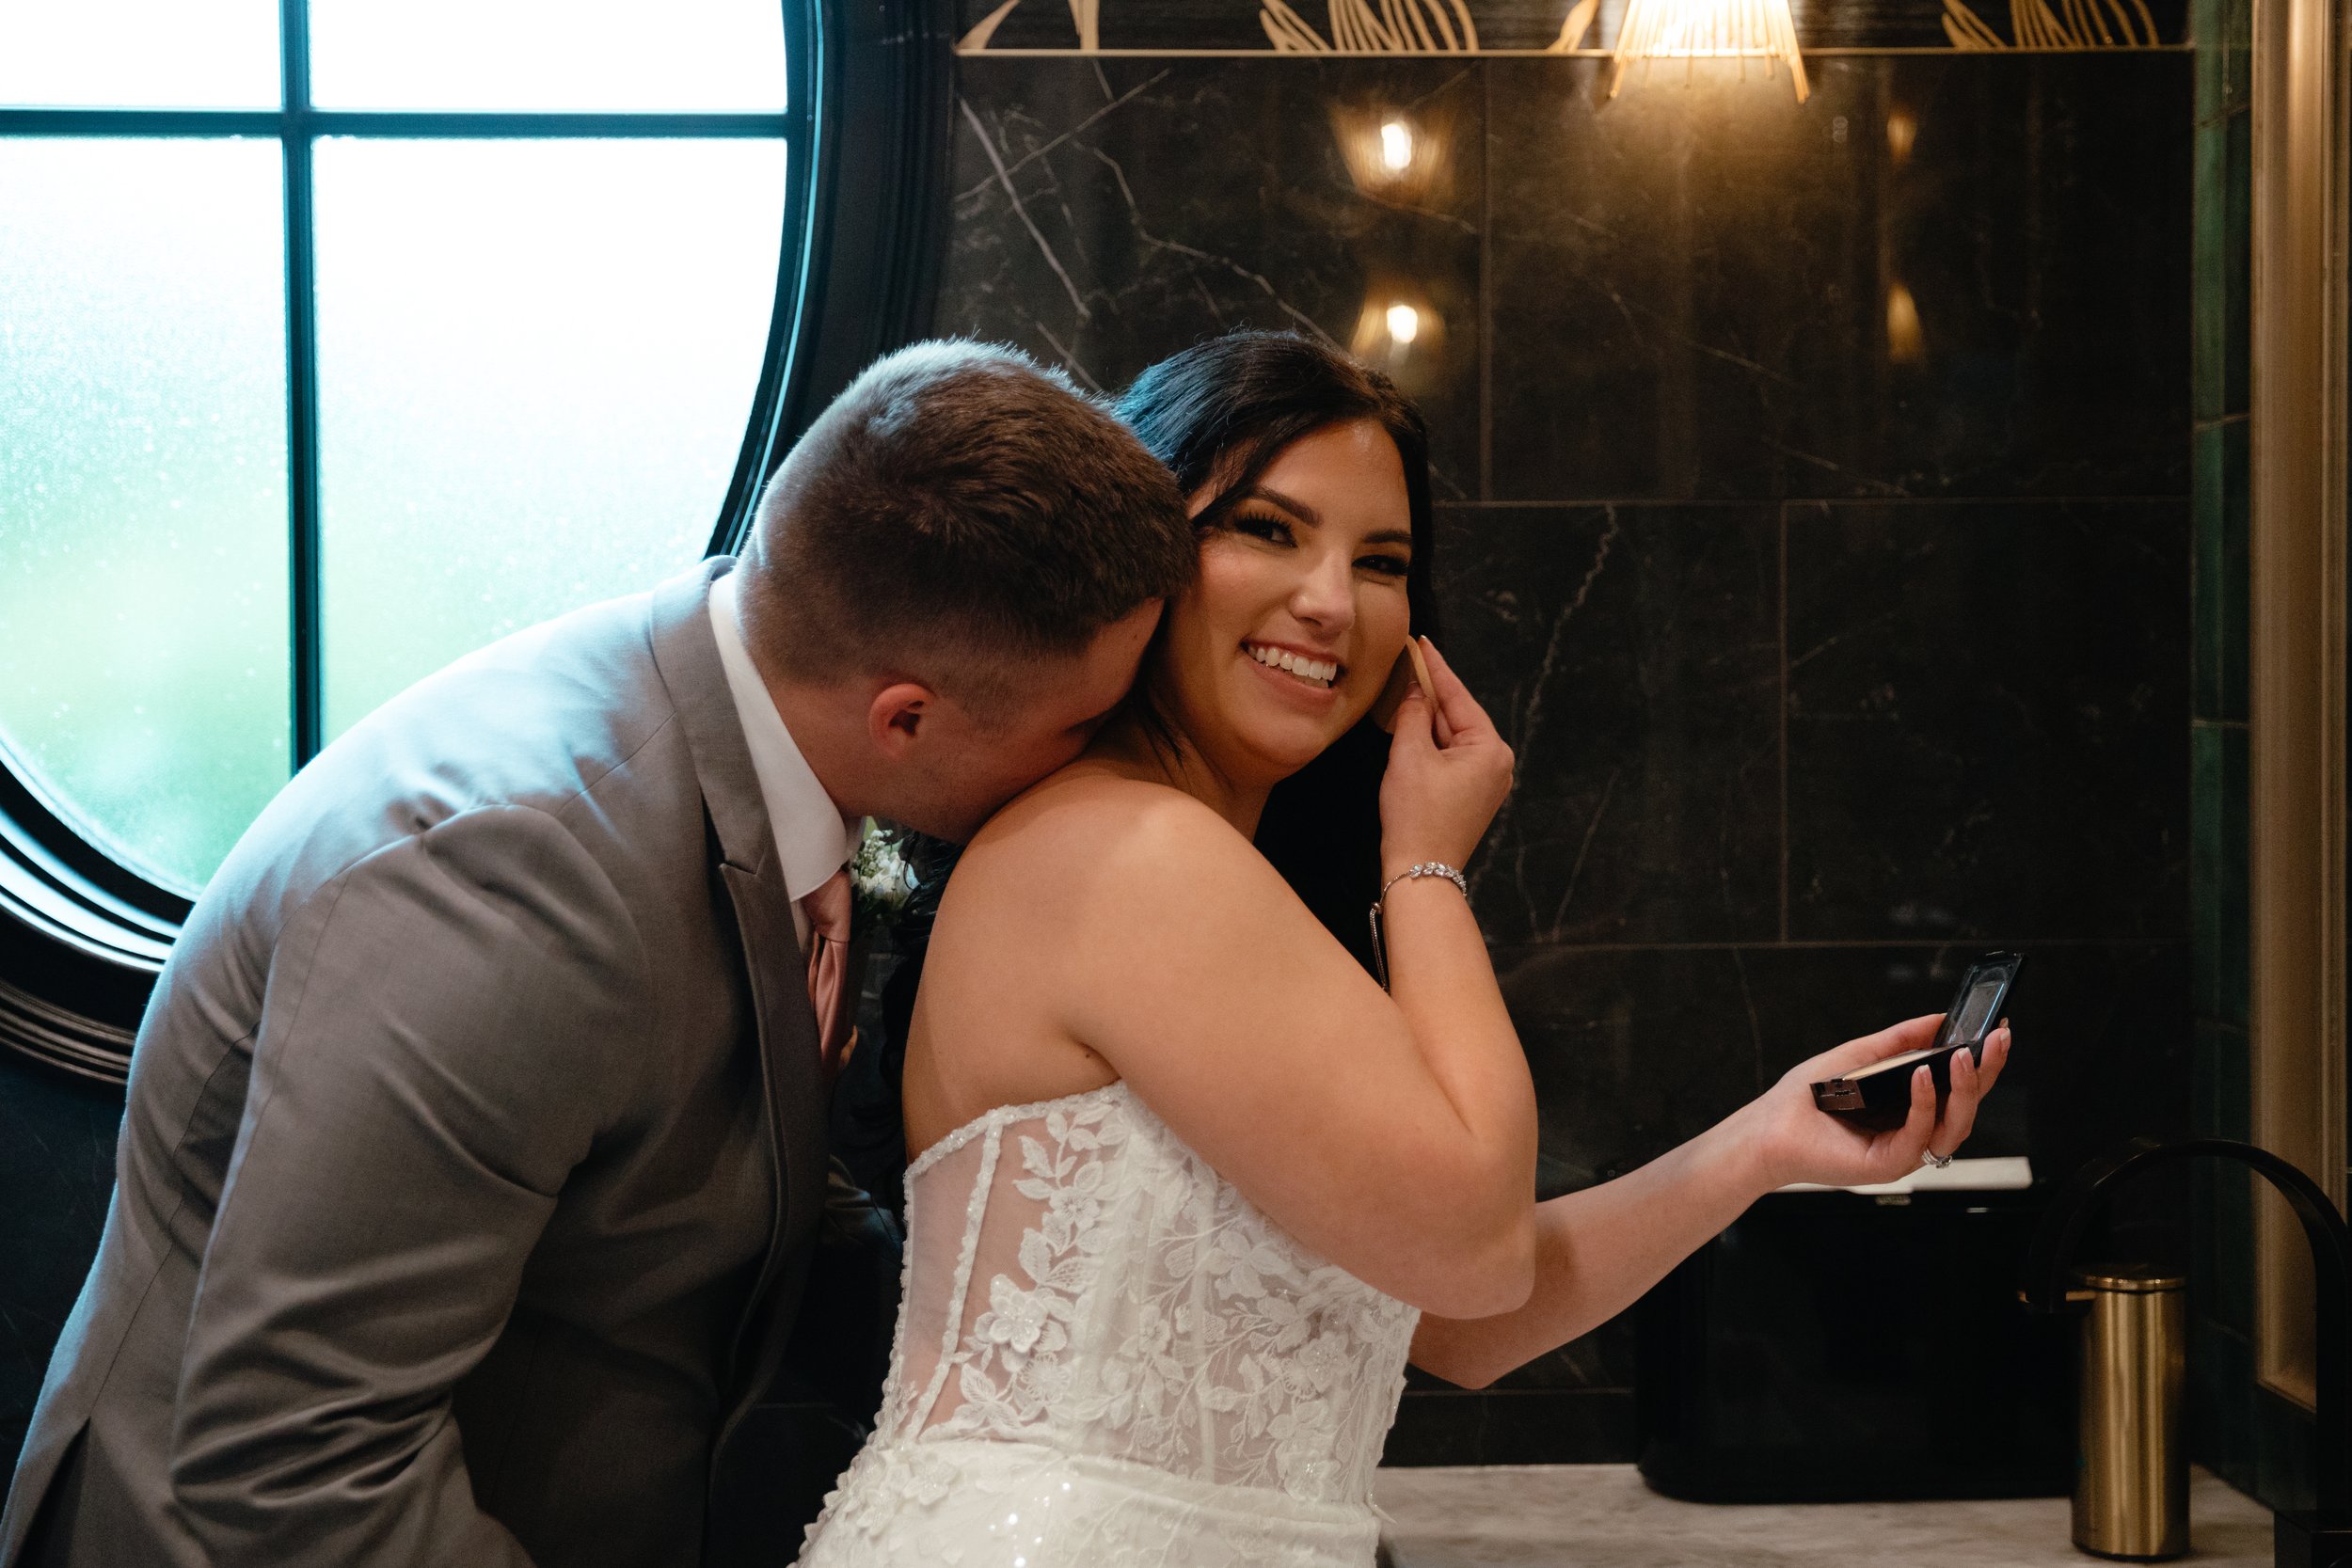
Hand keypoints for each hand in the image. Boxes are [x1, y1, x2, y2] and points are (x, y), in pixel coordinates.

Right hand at [1379, 637, 1513, 874]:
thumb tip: (1416, 690)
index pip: (1458, 696)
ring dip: (1428, 721)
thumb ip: (1413, 714)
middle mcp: (1498, 762)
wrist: (1420, 870)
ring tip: (1404, 693)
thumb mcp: (1409, 755)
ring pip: (1453, 737)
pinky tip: (1412, 731)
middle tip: (1407, 665)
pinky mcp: (1474, 795)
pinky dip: (1432, 744)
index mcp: (1490, 748)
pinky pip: (1453, 757)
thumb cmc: (1416, 814)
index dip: (1435, 668)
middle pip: (1458, 716)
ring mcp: (1488, 780)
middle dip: (1431, 695)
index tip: (1421, 642)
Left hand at [1732, 1014, 2012, 1192]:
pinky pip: (1918, 1138)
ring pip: (1953, 1128)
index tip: (1999, 1032)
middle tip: (1998, 1040)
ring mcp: (1904, 1152)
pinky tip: (1921, 1076)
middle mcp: (1914, 1132)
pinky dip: (1923, 1105)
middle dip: (1986, 1073)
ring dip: (1964, 1090)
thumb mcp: (1859, 1056)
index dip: (1983, 1063)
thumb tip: (1939, 1019)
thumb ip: (1899, 1040)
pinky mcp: (1887, 1166)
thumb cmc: (1807, 1096)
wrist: (1768, 1129)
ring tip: (1965, 1056)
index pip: (1959, 1088)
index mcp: (1912, 1109)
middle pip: (1966, 1108)